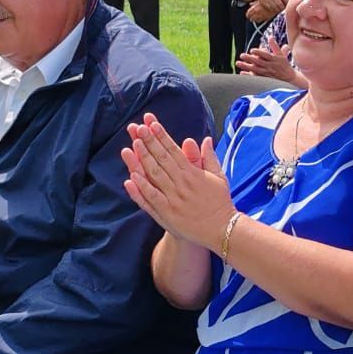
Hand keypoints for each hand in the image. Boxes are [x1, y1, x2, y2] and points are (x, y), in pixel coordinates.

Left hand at [121, 113, 234, 248]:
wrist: (221, 229)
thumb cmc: (220, 202)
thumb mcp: (219, 177)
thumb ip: (209, 157)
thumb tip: (206, 139)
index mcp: (193, 173)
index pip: (174, 150)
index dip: (162, 136)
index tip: (151, 124)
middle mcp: (182, 183)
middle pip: (162, 159)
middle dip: (149, 142)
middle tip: (137, 128)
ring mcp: (174, 198)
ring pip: (155, 175)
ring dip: (143, 159)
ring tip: (133, 144)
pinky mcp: (168, 214)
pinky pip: (152, 198)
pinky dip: (141, 188)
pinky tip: (131, 177)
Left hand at [236, 38, 300, 84]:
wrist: (289, 79)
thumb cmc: (284, 65)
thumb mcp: (281, 55)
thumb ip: (275, 46)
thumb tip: (270, 37)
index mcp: (274, 59)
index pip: (265, 55)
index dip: (258, 52)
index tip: (251, 50)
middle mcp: (270, 66)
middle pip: (258, 62)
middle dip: (249, 59)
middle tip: (241, 55)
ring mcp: (267, 73)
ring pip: (255, 69)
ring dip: (246, 66)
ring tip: (238, 63)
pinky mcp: (265, 79)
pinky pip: (256, 77)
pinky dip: (248, 75)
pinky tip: (242, 72)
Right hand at [245, 0, 288, 22]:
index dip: (287, 2)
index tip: (288, 4)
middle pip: (280, 4)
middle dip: (283, 7)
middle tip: (284, 9)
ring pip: (275, 7)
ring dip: (278, 10)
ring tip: (280, 10)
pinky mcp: (263, 1)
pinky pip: (270, 8)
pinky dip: (273, 10)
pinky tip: (274, 9)